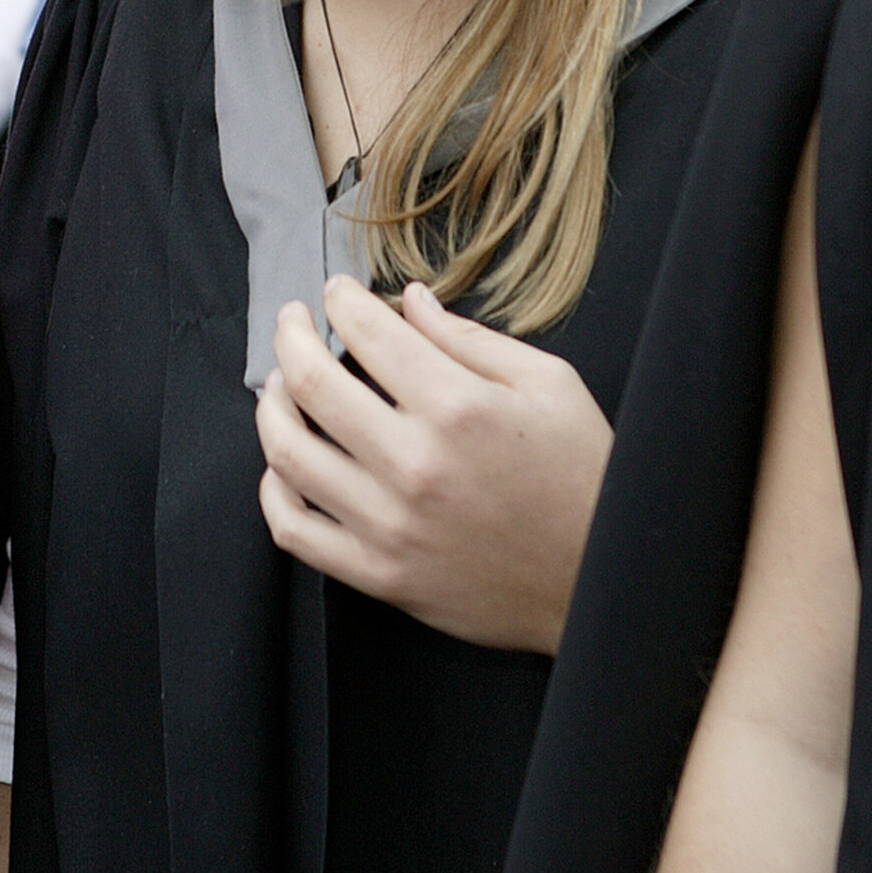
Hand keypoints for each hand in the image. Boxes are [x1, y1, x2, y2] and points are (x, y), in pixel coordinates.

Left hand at [253, 274, 615, 653]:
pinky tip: (284, 465)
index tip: (335, 292)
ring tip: (279, 385)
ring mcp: (391, 526)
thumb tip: (409, 300)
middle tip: (291, 322)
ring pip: (289, 454)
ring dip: (272, 406)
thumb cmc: (582, 475)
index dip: (340, 300)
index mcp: (459, 408)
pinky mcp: (381, 576)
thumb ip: (470, 339)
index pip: (367, 333)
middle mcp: (415, 464)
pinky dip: (275, 491)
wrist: (599, 580)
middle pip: (310, 384)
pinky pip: (296, 532)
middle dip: (290, 336)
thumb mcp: (549, 384)